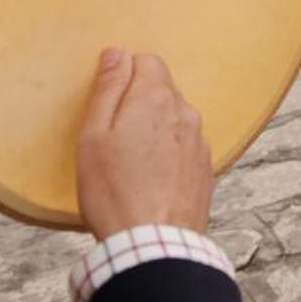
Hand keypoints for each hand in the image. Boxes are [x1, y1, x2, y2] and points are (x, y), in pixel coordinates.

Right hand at [76, 50, 213, 237]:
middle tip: (113, 138)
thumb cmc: (114, 192)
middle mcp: (186, 115)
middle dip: (139, 104)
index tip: (108, 103)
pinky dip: (169, 156)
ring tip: (131, 165)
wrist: (153, 248)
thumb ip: (108, 88)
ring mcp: (200, 144)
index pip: (147, 61)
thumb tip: (117, 53)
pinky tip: (150, 181)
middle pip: (162, 91)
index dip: (124, 75)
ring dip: (156, 131)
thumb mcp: (94, 135)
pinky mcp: (206, 172)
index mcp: (156, 99)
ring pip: (176, 120)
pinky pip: (185, 149)